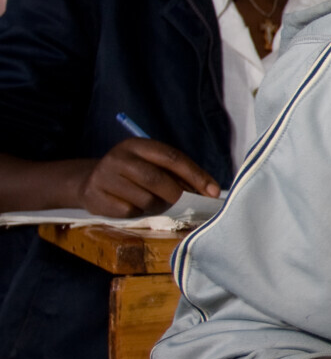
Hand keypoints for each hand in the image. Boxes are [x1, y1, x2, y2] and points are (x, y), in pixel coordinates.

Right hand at [78, 138, 220, 215]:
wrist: (89, 181)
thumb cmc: (133, 174)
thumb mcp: (152, 164)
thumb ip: (178, 174)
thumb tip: (209, 192)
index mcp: (138, 145)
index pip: (173, 158)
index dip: (196, 175)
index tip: (213, 192)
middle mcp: (119, 157)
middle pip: (157, 179)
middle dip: (178, 194)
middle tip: (188, 204)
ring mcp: (104, 177)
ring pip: (145, 199)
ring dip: (158, 206)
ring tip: (156, 203)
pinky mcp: (95, 197)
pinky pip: (129, 211)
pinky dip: (139, 213)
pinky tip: (134, 207)